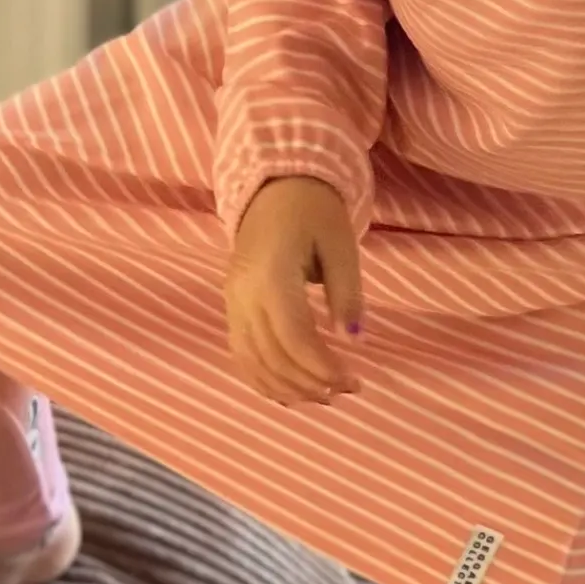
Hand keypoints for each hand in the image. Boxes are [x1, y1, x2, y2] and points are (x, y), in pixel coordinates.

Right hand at [226, 177, 364, 405]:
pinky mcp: (231, 305)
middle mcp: (243, 292)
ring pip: (252, 361)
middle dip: (309, 382)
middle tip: (346, 391)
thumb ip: (347, 292)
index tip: (352, 379)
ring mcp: (232, 301)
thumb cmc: (314, 211)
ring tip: (324, 397)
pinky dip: (263, 378)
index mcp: (271, 273)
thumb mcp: (341, 244)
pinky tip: (290, 391)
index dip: (321, 366)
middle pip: (271, 355)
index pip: (293, 335)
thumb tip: (353, 339)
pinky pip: (240, 353)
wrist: (274, 186)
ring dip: (287, 387)